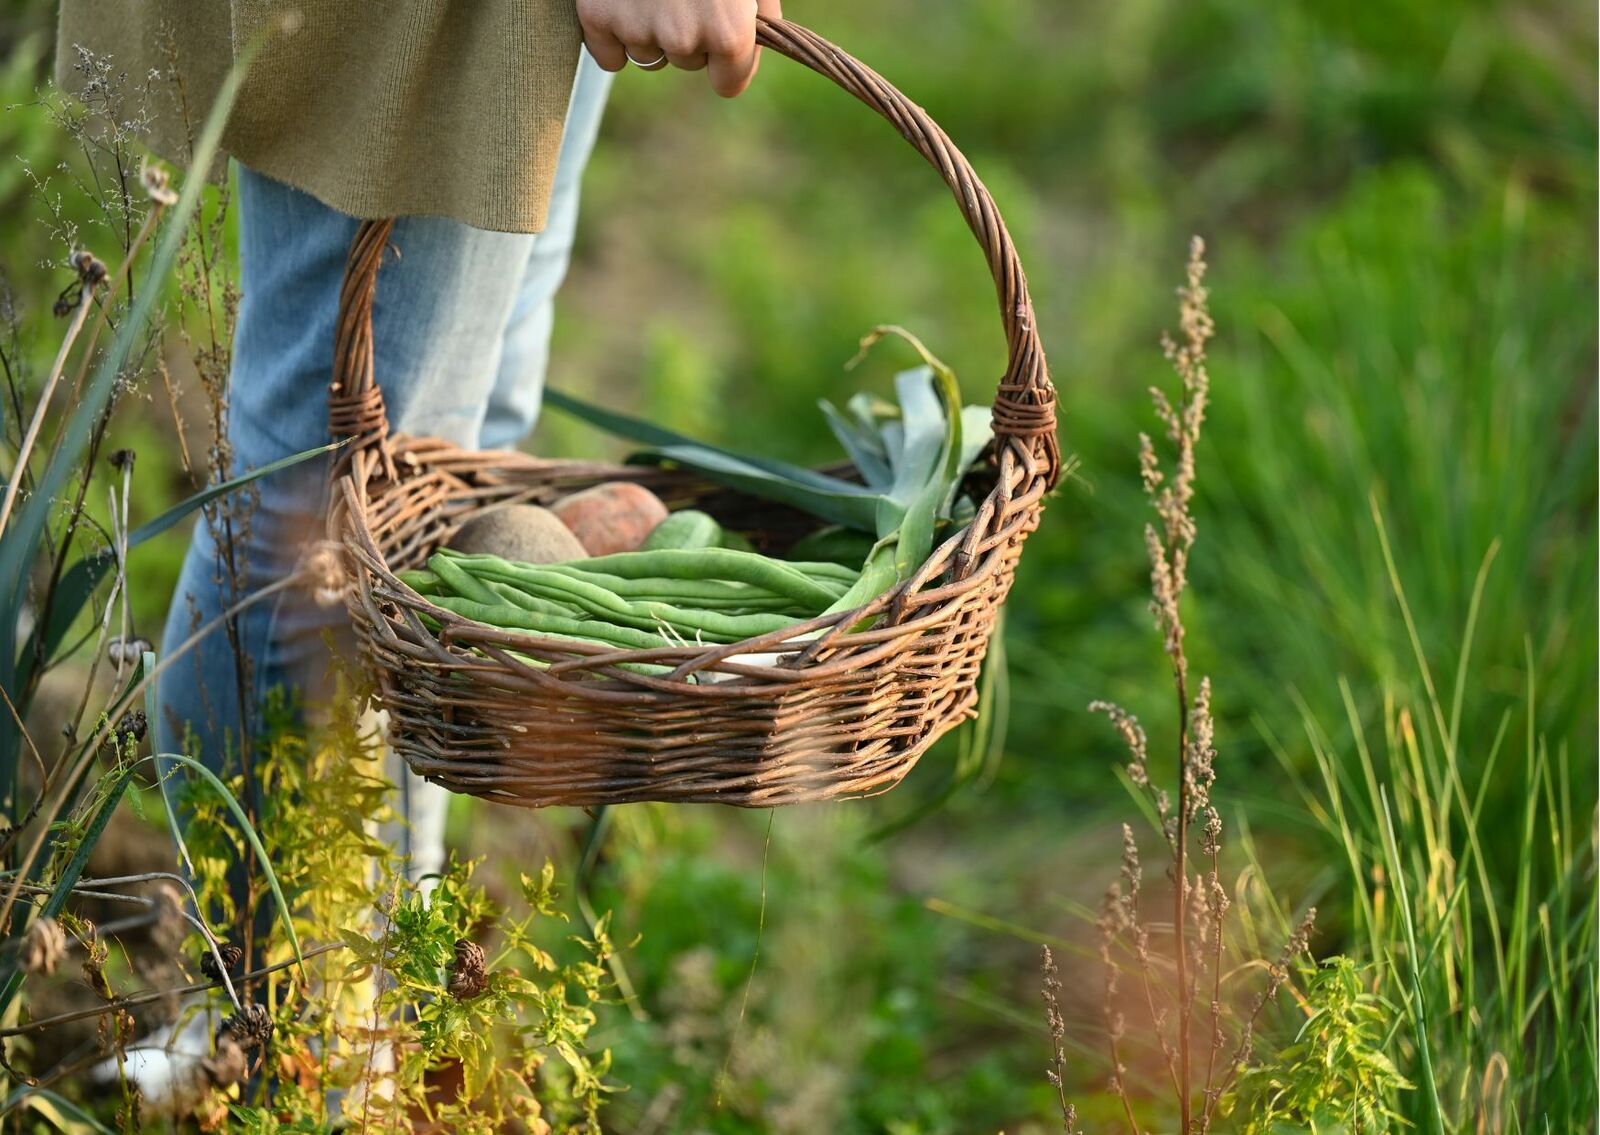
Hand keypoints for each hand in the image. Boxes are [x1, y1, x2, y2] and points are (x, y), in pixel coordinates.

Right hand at [579, 0, 783, 97]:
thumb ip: (759, 14)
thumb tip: (750, 47)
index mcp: (728, 30)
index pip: (729, 84)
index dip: (726, 59)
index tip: (721, 32)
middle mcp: (682, 38)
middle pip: (687, 63)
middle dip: (688, 35)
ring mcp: (636, 29)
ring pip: (648, 57)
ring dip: (651, 31)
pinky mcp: (597, 17)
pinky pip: (609, 56)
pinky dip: (613, 35)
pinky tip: (624, 0)